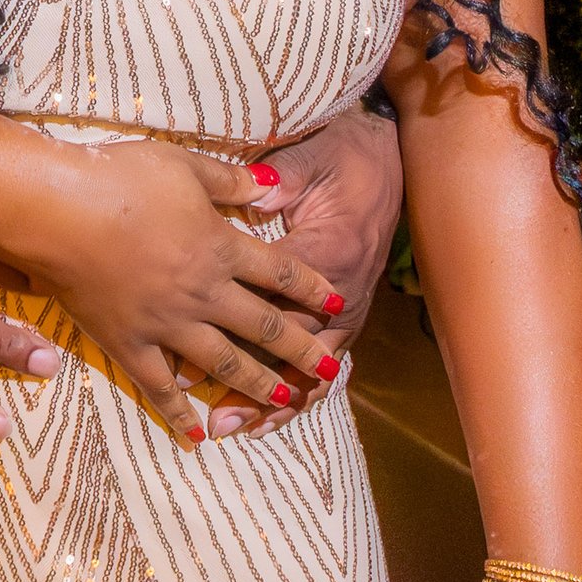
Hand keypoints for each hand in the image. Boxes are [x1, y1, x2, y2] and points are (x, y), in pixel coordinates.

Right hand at [18, 140, 341, 438]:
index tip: (337, 302)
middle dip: (302, 349)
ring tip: (287, 401)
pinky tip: (198, 435)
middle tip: (331, 371)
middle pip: (264, 325)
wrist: (58, 211)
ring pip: (225, 363)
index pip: (281, 271)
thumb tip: (271, 185)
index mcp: (221, 248)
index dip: (312, 286)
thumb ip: (231, 181)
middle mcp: (204, 294)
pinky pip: (161, 386)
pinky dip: (180, 413)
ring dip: (259, 383)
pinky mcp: (129, 344)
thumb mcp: (183, 166)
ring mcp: (167, 325)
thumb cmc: (120, 178)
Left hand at [187, 105, 406, 438]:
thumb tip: (251, 194)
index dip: (236, 328)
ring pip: (310, 367)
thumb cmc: (342, 154)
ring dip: (273, 400)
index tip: (193, 349)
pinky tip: (274, 417)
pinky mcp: (348, 312)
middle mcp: (340, 291)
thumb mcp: (308, 159)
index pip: (274, 300)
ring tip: (234, 428)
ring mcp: (347, 307)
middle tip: (210, 413)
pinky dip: (302, 393)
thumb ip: (277, 181)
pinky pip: (327, 361)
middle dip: (250, 383)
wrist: (388, 154)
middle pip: (290, 348)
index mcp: (325, 252)